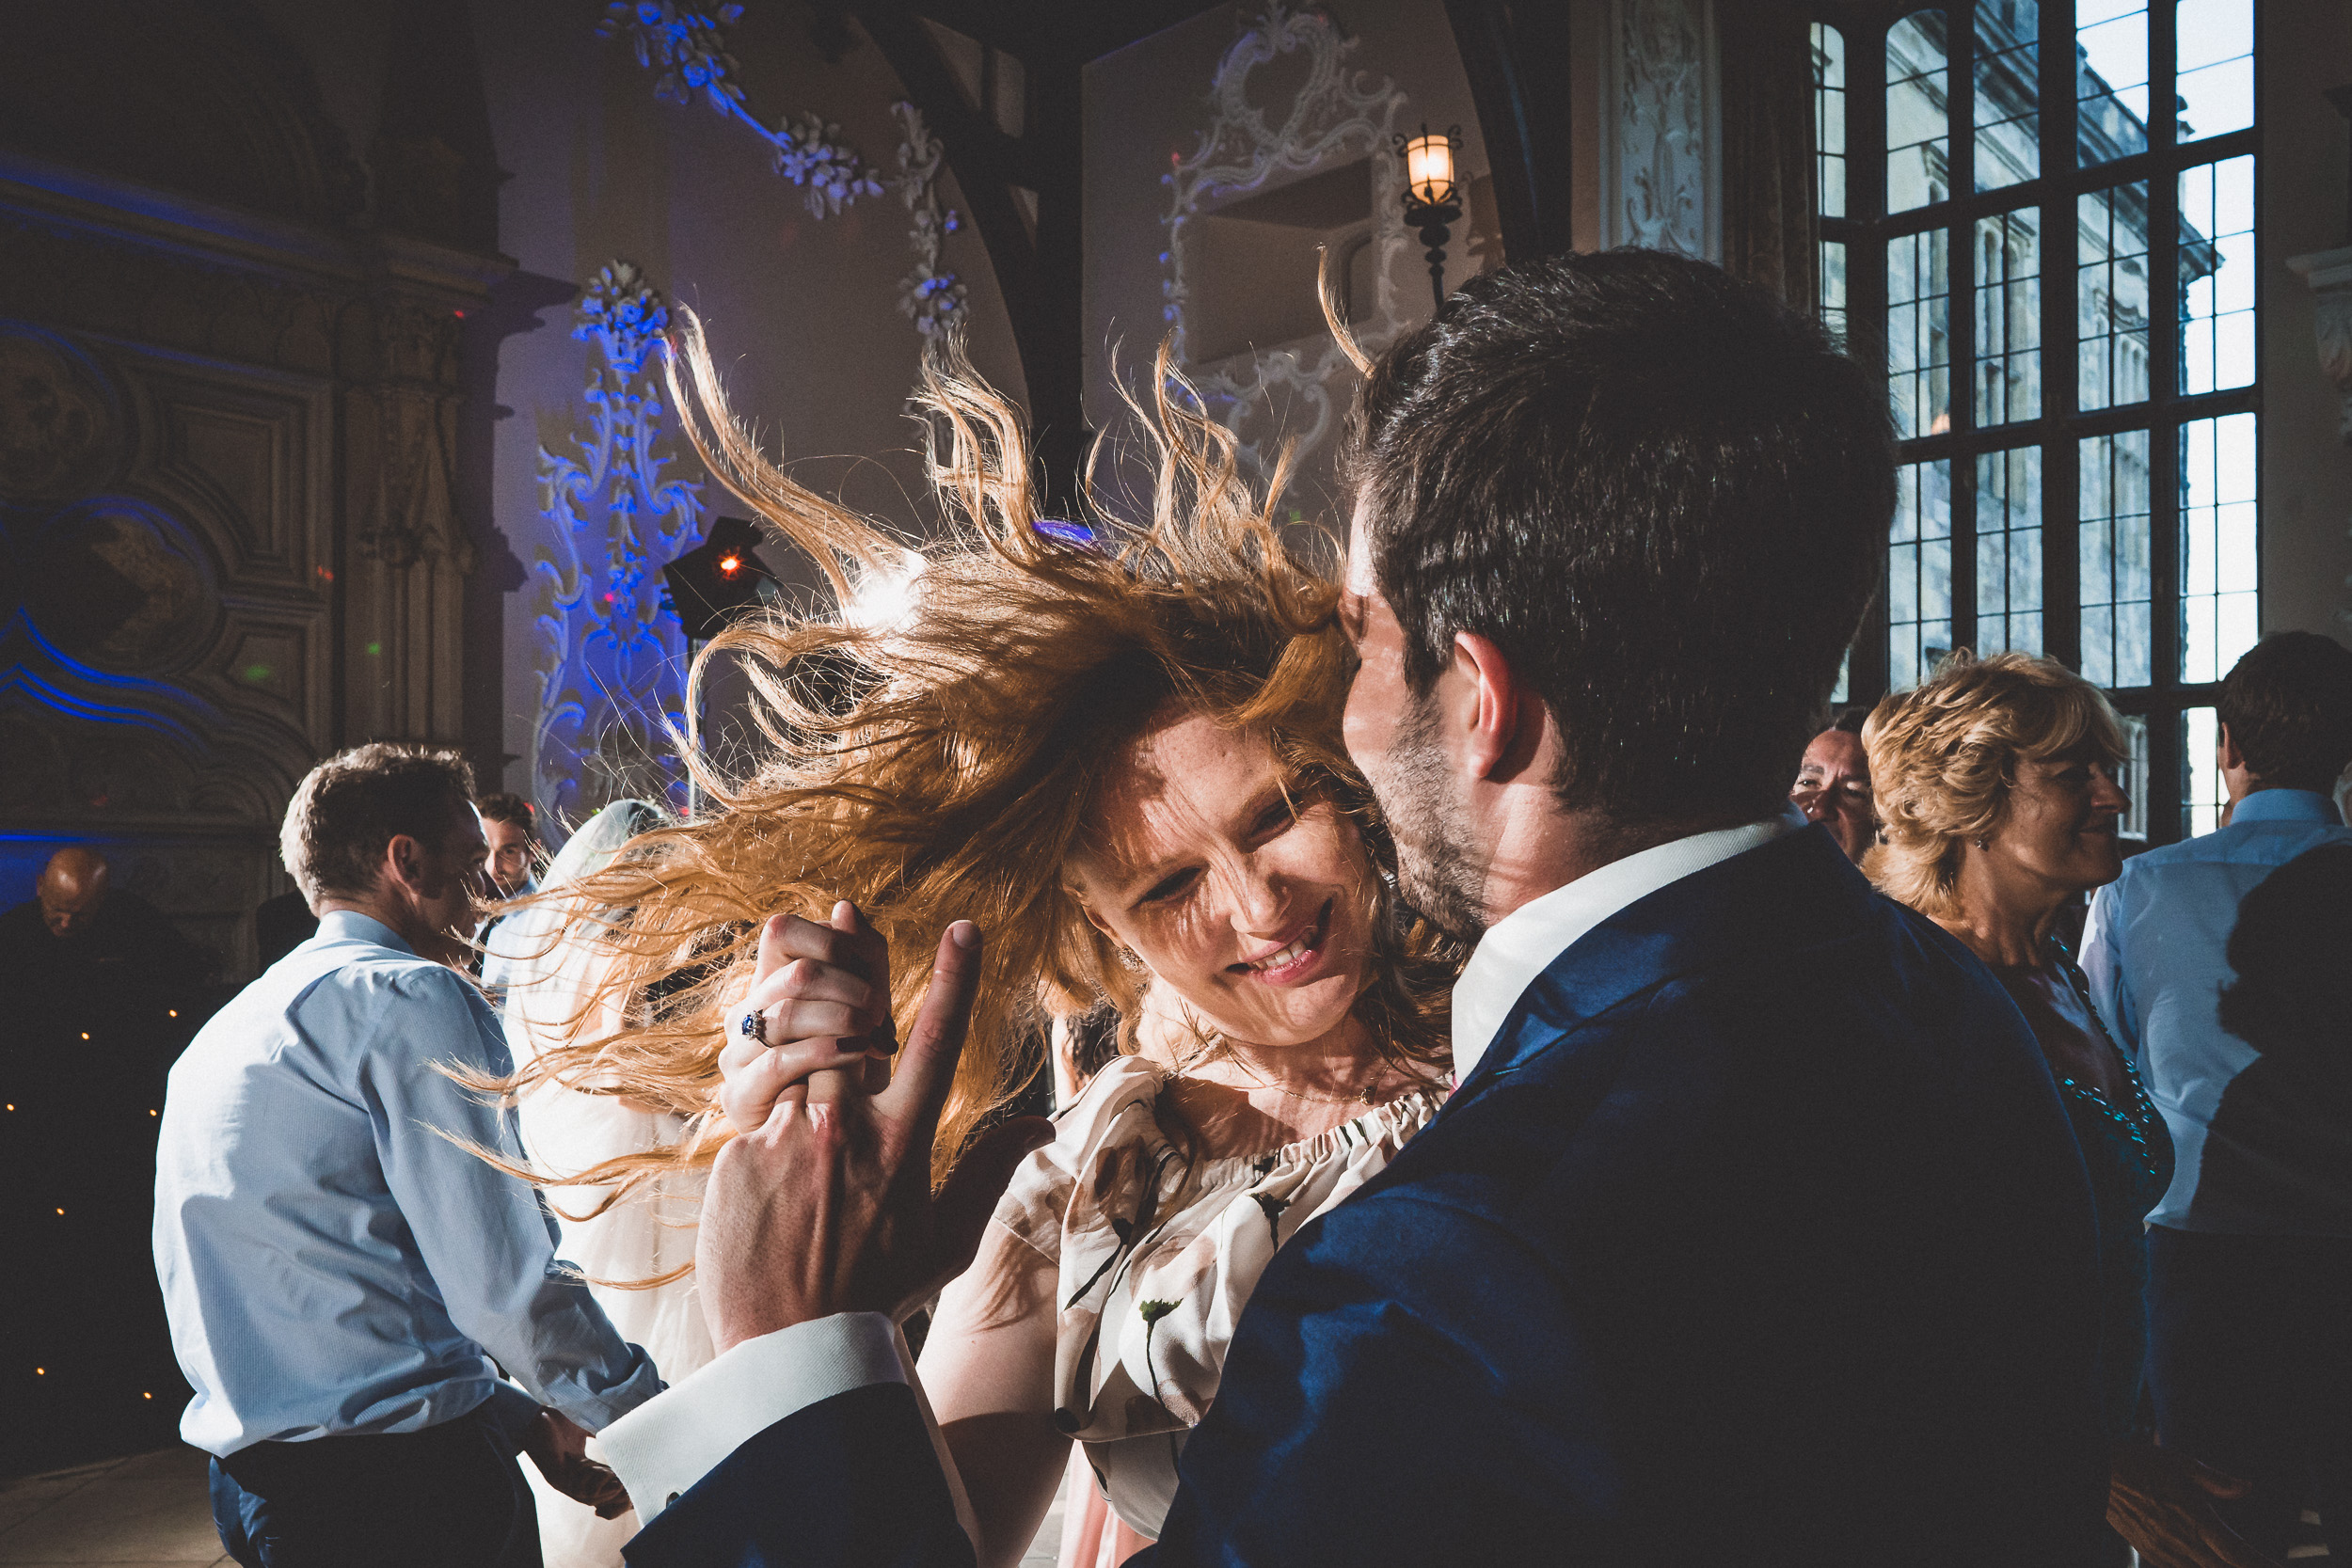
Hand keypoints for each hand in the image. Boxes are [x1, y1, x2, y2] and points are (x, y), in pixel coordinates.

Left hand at [521, 1408, 632, 1519]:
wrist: (532, 1416)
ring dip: (606, 1490)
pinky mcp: (556, 1478)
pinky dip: (593, 1487)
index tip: (634, 1474)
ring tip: (621, 1482)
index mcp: (579, 1464)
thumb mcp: (582, 1426)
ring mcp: (563, 1479)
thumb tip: (621, 1426)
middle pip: (598, 1492)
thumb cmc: (554, 1420)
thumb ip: (599, 1430)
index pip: (603, 1477)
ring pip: (590, 1495)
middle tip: (631, 1484)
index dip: (618, 1477)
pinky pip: (578, 1490)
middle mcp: (572, 1475)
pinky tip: (607, 1477)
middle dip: (616, 1491)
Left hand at [697, 918, 1053, 1351]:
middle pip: (849, 1016)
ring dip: (794, 1001)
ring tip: (792, 956)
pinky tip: (759, 1077)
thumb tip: (1042, 1125)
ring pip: (790, 1040)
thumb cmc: (878, 1294)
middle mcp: (849, 1125)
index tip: (963, 926)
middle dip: (850, 958)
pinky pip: (746, 1092)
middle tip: (845, 912)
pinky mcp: (739, 1150)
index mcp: (907, 1141)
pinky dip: (755, 1076)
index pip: (939, 1042)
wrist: (792, 1347)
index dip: (955, 979)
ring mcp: (790, 1133)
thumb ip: (991, 1169)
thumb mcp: (951, 1238)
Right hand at [718, 903, 896, 1129]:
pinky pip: (780, 1060)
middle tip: (881, 1011)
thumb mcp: (869, 1010)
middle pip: (795, 974)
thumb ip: (864, 960)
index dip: (828, 939)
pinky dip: (825, 1053)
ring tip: (875, 1037)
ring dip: (842, 1018)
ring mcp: (739, 1053)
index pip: (782, 931)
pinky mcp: (738, 1095)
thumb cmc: (855, 1071)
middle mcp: (749, 1011)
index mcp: (775, 982)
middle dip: (850, 987)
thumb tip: (846, 908)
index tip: (869, 964)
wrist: (841, 1152)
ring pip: (787, 1011)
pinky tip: (855, 1055)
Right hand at [2107, 1440, 2282, 1567]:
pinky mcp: (2151, 1555)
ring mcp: (2165, 1552)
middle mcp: (2182, 1541)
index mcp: (2195, 1518)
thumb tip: (2247, 1488)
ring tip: (2229, 1559)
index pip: (2238, 1553)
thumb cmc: (2137, 1463)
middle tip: (2261, 1564)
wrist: (2094, 1474)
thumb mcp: (2179, 1462)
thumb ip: (2216, 1480)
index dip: (2260, 1565)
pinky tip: (2203, 1561)